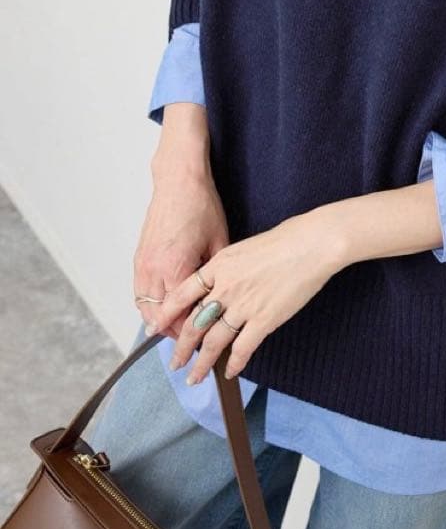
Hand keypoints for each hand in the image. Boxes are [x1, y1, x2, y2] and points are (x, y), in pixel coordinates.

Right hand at [134, 166, 230, 340]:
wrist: (178, 181)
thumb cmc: (202, 207)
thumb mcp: (219, 242)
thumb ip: (218, 274)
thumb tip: (224, 297)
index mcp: (176, 268)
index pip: (180, 315)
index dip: (192, 333)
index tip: (205, 344)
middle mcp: (154, 269)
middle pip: (159, 317)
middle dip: (174, 334)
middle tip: (190, 347)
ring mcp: (143, 264)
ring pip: (145, 307)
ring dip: (159, 322)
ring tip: (177, 332)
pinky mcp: (139, 257)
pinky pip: (140, 292)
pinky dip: (150, 305)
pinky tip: (164, 310)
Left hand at [150, 208, 348, 384]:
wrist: (311, 244)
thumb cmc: (286, 240)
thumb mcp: (244, 247)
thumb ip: (228, 268)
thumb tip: (220, 284)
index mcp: (218, 266)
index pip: (182, 294)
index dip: (166, 314)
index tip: (156, 328)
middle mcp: (225, 287)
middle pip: (193, 323)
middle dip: (181, 347)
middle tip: (174, 362)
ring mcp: (243, 305)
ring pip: (213, 341)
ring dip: (202, 363)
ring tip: (194, 377)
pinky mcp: (264, 319)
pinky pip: (243, 348)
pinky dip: (235, 363)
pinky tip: (230, 372)